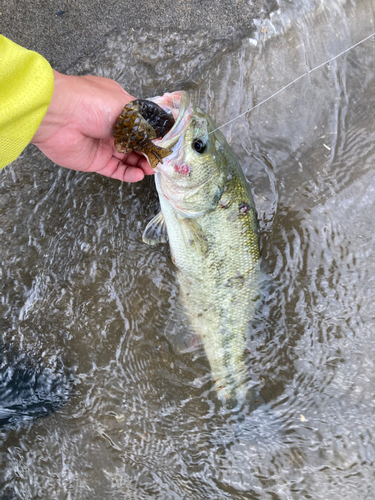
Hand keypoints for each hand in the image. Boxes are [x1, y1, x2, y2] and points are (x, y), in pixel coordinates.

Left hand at [31, 70, 153, 181]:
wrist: (58, 115)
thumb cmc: (90, 102)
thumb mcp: (126, 107)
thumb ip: (146, 124)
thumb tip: (162, 135)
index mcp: (120, 108)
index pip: (143, 125)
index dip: (155, 136)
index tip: (166, 145)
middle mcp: (113, 127)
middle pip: (137, 144)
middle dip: (150, 152)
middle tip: (160, 160)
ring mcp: (104, 145)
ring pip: (128, 158)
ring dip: (142, 164)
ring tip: (152, 168)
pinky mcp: (95, 161)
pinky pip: (116, 170)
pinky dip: (128, 174)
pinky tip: (139, 174)